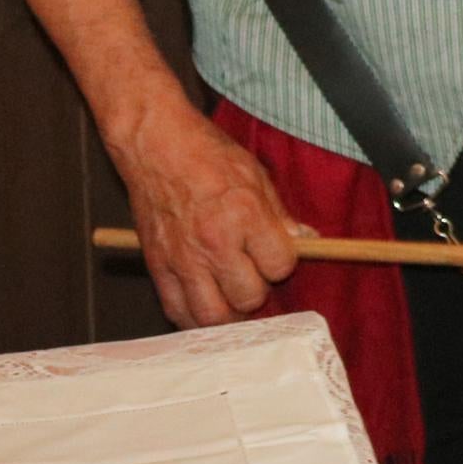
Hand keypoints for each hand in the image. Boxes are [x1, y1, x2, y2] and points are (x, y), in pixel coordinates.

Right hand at [109, 98, 306, 327]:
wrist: (156, 145)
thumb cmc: (206, 154)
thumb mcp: (256, 175)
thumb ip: (280, 214)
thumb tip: (307, 240)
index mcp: (244, 215)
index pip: (280, 265)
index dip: (284, 263)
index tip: (277, 254)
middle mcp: (214, 242)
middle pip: (249, 296)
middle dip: (259, 290)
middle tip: (255, 276)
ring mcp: (183, 259)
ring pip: (213, 316)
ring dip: (229, 314)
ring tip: (233, 300)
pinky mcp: (157, 266)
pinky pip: (176, 311)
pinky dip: (193, 317)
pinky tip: (204, 305)